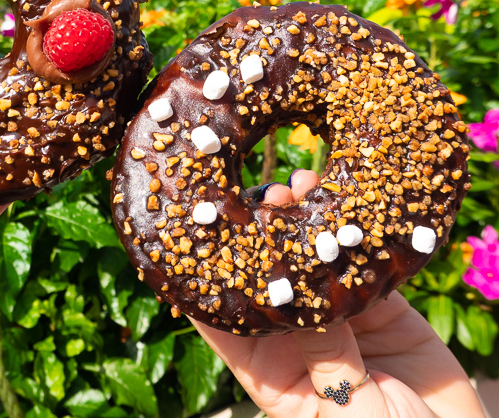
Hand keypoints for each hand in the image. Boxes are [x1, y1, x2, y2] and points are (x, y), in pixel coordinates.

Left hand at [192, 169, 483, 417]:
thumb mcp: (345, 409)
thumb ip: (323, 350)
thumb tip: (294, 280)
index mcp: (271, 373)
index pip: (226, 318)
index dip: (210, 275)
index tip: (199, 229)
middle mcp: (298, 338)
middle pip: (268, 275)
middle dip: (260, 232)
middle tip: (263, 195)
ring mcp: (339, 318)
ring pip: (312, 259)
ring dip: (303, 219)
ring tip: (298, 185)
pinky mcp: (382, 305)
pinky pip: (362, 260)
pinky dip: (352, 227)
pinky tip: (340, 196)